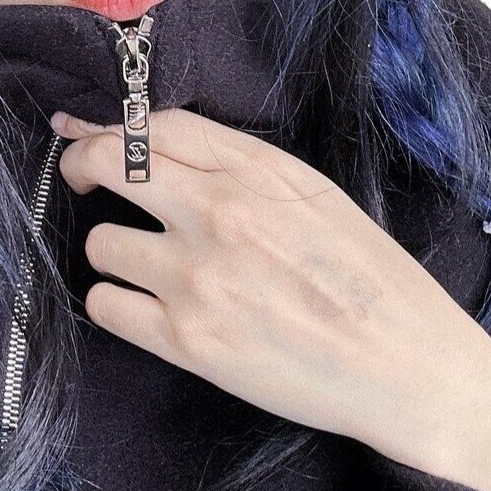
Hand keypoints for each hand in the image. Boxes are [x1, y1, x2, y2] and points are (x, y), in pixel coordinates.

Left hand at [51, 106, 490, 472]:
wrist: (408, 365)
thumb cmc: (370, 277)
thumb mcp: (315, 194)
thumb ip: (241, 166)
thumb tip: (163, 148)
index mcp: (255, 171)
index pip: (152, 126)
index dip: (111, 129)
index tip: (96, 142)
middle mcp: (218, 213)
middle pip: (106, 163)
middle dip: (83, 168)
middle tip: (85, 184)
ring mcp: (198, 277)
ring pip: (99, 243)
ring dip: (112, 252)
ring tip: (145, 267)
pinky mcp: (187, 342)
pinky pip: (106, 306)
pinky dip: (116, 305)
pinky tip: (143, 308)